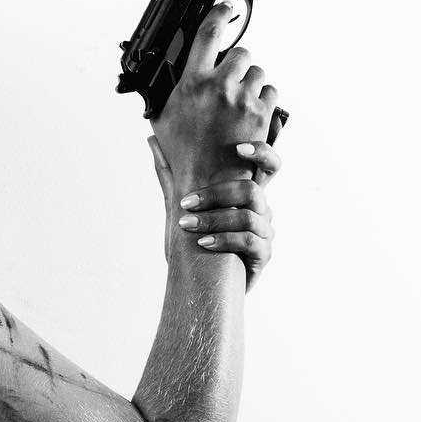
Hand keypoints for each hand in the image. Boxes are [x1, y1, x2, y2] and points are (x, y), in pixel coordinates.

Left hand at [147, 136, 279, 288]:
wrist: (201, 282)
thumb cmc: (194, 239)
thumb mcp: (180, 205)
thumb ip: (171, 174)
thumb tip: (151, 139)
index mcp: (246, 192)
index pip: (268, 164)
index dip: (261, 152)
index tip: (238, 148)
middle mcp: (261, 209)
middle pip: (251, 190)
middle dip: (216, 195)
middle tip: (185, 203)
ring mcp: (265, 232)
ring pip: (248, 216)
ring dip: (213, 220)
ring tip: (186, 225)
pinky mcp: (263, 254)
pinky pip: (249, 241)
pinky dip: (223, 240)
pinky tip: (203, 243)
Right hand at [151, 2, 279, 185]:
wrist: (208, 185)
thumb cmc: (184, 158)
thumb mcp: (162, 123)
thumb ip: (163, 97)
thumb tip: (156, 83)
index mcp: (192, 85)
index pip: (207, 35)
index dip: (218, 15)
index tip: (224, 8)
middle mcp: (219, 87)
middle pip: (241, 53)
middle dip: (237, 65)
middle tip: (229, 81)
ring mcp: (244, 99)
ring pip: (258, 73)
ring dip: (251, 83)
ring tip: (239, 103)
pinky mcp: (262, 113)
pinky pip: (271, 92)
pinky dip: (264, 100)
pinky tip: (251, 114)